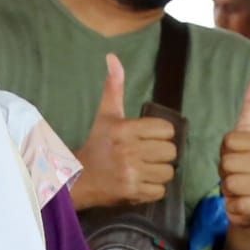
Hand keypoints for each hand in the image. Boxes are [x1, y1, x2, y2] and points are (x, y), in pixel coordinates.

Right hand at [72, 53, 176, 210]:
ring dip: (160, 172)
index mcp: (125, 130)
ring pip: (168, 172)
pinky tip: (141, 182)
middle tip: (149, 155)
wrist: (79, 178)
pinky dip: (154, 189)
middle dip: (162, 155)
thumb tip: (113, 57)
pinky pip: (160, 191)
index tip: (150, 138)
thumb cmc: (98, 144)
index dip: (162, 134)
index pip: (166, 130)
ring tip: (145, 169)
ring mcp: (131, 174)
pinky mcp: (132, 193)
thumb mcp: (106, 115)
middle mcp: (128, 151)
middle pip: (170, 152)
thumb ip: (114, 87)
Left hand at [218, 76, 249, 231]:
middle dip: (225, 173)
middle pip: (227, 162)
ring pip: (230, 183)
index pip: (228, 141)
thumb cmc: (246, 170)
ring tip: (240, 190)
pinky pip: (235, 204)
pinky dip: (232, 207)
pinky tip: (242, 204)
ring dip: (228, 191)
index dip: (224, 153)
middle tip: (236, 176)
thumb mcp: (246, 138)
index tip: (235, 159)